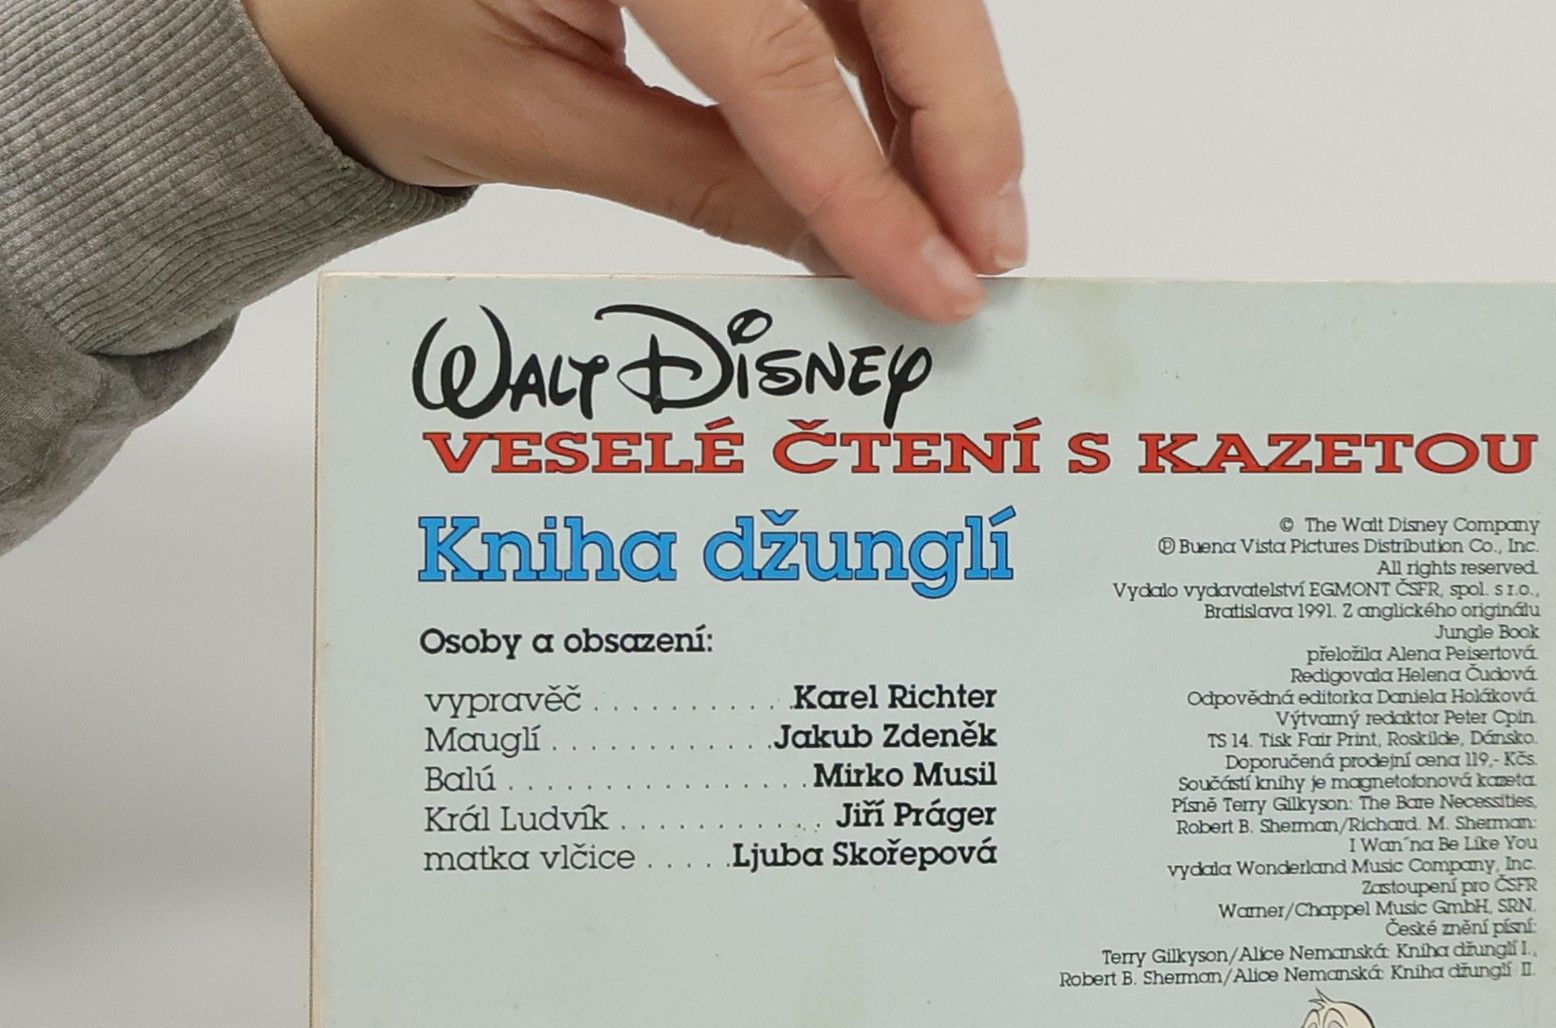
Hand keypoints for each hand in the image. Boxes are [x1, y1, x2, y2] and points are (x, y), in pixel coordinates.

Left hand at [246, 0, 1023, 324]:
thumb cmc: (378, 36)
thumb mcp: (538, 123)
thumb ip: (709, 185)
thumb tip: (860, 256)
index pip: (769, 47)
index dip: (868, 177)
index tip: (940, 280)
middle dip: (954, 112)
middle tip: (994, 245)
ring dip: (940, 90)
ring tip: (968, 219)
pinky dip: (885, 61)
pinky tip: (908, 156)